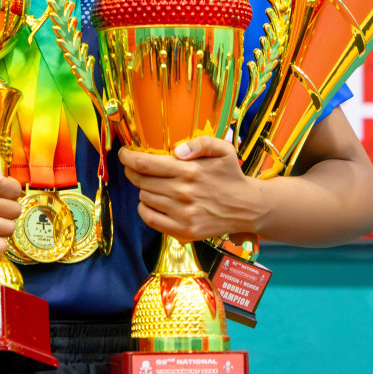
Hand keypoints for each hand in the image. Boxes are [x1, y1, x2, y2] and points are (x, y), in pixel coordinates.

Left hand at [119, 136, 260, 241]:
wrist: (248, 207)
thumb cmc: (231, 175)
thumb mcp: (223, 150)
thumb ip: (201, 143)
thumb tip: (178, 150)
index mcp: (189, 171)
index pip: (145, 164)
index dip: (128, 157)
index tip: (124, 153)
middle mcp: (183, 193)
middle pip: (140, 180)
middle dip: (132, 171)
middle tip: (134, 168)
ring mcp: (182, 214)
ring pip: (144, 197)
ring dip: (143, 189)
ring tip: (153, 184)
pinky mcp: (184, 230)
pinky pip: (150, 219)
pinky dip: (145, 209)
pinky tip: (152, 201)